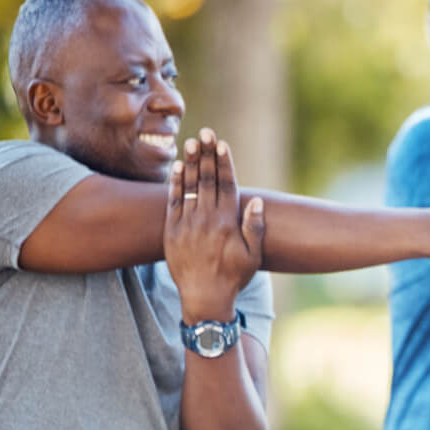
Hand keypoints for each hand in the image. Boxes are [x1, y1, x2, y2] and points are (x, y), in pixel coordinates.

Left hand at [166, 128, 263, 322]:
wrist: (204, 297)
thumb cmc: (233, 276)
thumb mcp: (253, 255)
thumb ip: (254, 227)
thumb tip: (257, 200)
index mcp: (227, 222)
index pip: (226, 185)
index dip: (224, 163)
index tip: (222, 144)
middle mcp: (206, 219)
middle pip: (207, 179)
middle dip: (207, 154)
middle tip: (206, 132)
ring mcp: (187, 223)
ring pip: (189, 186)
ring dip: (191, 162)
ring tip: (191, 142)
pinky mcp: (172, 231)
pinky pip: (172, 201)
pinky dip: (175, 183)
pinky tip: (177, 167)